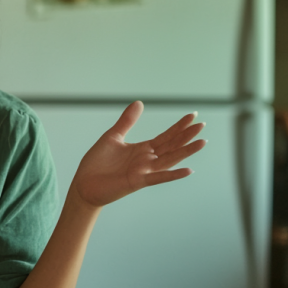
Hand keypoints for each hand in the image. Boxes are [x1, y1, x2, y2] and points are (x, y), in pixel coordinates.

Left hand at [71, 101, 205, 207]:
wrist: (84, 184)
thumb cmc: (97, 163)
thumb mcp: (113, 137)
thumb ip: (127, 121)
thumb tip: (139, 102)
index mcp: (142, 149)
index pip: (166, 136)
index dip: (179, 126)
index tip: (193, 115)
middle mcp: (147, 160)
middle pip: (172, 146)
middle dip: (186, 135)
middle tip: (203, 124)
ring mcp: (144, 171)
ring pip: (170, 159)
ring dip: (186, 152)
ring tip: (202, 142)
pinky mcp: (137, 181)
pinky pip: (158, 177)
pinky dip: (173, 174)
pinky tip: (188, 170)